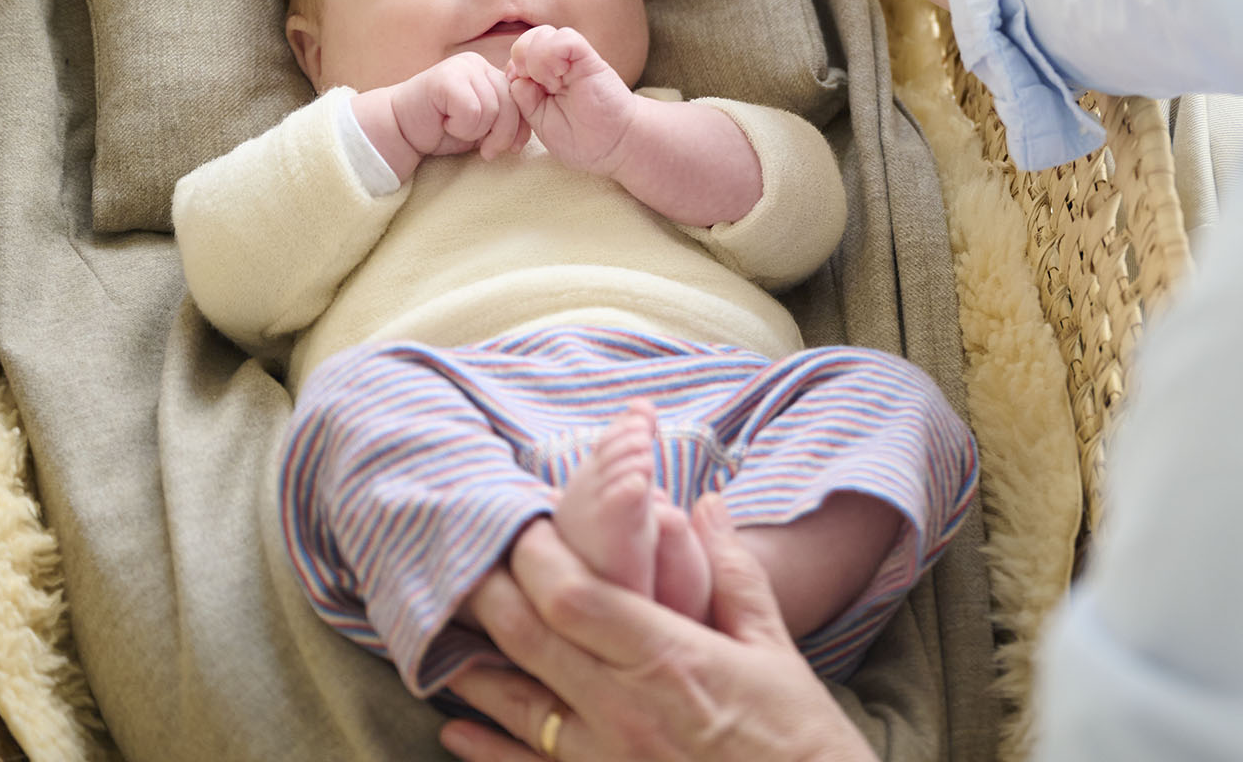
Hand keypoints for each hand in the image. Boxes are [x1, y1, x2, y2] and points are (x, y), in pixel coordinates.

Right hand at [384, 53, 529, 168]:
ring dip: (476, 132)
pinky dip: (461, 127)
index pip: (523, 99)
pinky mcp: (446, 77)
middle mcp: (478, 65)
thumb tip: (531, 128)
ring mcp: (462, 67)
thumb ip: (507, 120)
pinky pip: (472, 111)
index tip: (511, 147)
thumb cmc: (443, 130)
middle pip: (512, 104)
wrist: (400, 131)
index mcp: (491, 73)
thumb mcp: (485, 127)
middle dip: (502, 135)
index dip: (520, 127)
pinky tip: (445, 123)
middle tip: (485, 149)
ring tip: (456, 128)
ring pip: (493, 109)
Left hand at [440, 501, 871, 761]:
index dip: (538, 557)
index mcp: (669, 659)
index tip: (525, 526)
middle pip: (531, 640)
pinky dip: (485, 748)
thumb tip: (705, 505)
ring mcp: (606, 759)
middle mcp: (624, 709)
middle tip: (467, 560)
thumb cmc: (799, 735)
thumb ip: (733, 571)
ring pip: (516, 705)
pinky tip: (456, 728)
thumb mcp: (774, 646)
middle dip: (492, 594)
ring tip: (443, 632)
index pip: (576, 597)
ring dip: (475, 665)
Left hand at [507, 26, 645, 177]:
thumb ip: (524, 100)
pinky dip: (553, 53)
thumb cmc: (581, 140)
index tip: (518, 88)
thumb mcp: (540, 122)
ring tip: (549, 84)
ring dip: (536, 58)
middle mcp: (559, 65)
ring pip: (544, 33)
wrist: (614, 147)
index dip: (512, 67)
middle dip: (520, 59)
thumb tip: (515, 78)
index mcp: (545, 78)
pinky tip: (557, 77)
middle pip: (528, 38)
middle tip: (534, 85)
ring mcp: (575, 61)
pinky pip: (566, 38)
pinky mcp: (590, 60)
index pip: (519, 53)